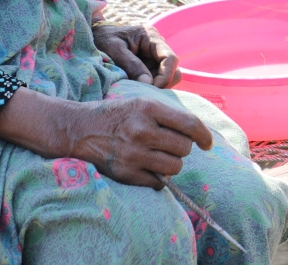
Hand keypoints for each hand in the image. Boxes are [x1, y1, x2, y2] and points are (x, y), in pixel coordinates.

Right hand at [62, 96, 214, 187]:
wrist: (79, 129)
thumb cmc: (117, 115)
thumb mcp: (142, 103)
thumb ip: (168, 116)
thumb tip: (198, 134)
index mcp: (149, 109)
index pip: (189, 124)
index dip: (204, 136)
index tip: (208, 144)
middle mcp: (142, 131)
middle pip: (184, 148)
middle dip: (181, 148)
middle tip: (170, 145)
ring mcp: (133, 154)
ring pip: (174, 167)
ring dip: (172, 164)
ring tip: (159, 157)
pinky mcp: (125, 173)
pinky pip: (158, 182)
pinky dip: (158, 178)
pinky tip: (148, 168)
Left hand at [93, 23, 179, 87]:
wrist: (92, 36)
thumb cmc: (101, 39)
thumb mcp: (114, 50)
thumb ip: (131, 65)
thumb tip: (148, 83)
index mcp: (151, 37)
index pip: (170, 58)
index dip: (165, 76)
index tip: (152, 88)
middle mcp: (157, 46)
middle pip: (173, 69)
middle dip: (162, 83)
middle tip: (145, 93)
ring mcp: (153, 56)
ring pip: (167, 76)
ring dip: (156, 86)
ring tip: (138, 90)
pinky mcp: (148, 65)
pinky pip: (156, 79)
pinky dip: (149, 86)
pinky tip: (136, 88)